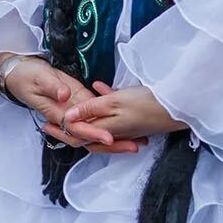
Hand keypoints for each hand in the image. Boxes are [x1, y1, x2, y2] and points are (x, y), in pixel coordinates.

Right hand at [1, 55, 138, 151]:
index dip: (93, 133)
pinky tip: (130, 124)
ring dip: (117, 136)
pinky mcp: (80, 103)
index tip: (109, 137)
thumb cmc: (27, 77)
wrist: (21, 73)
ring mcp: (75, 113)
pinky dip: (113, 120)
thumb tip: (64, 96)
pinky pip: (98, 117)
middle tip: (135, 145)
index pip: (77, 128)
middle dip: (113, 143)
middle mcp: (68, 118)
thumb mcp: (38, 78)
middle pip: (91, 137)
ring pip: (97, 129)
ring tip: (138, 140)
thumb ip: (52, 87)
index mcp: (57, 114)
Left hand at [63, 83, 186, 147]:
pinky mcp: (134, 118)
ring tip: (71, 105)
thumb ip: (90, 109)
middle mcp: (113, 132)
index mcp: (105, 130)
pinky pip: (113, 112)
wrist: (178, 106)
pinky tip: (100, 86)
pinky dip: (104, 102)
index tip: (44, 124)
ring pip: (98, 122)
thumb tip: (67, 118)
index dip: (60, 131)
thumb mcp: (114, 103)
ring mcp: (124, 126)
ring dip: (86, 114)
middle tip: (52, 118)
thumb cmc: (145, 103)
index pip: (77, 136)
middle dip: (69, 126)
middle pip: (85, 132)